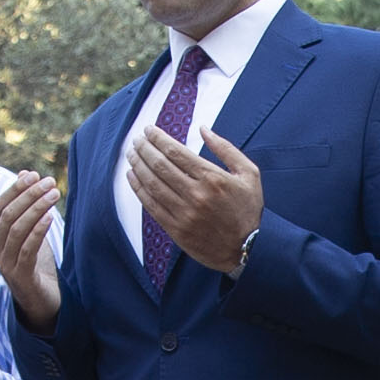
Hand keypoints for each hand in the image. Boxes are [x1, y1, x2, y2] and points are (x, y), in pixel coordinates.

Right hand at [0, 169, 63, 321]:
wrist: (42, 301)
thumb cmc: (36, 264)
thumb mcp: (31, 231)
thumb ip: (27, 205)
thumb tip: (26, 172)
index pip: (0, 206)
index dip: (16, 189)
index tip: (34, 175)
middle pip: (8, 215)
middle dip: (29, 195)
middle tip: (49, 182)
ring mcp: (5, 264)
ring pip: (16, 230)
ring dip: (36, 209)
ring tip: (54, 195)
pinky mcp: (20, 276)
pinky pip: (27, 249)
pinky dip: (38, 231)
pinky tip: (50, 217)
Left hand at [123, 125, 263, 272]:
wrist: (248, 249)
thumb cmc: (248, 209)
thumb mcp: (249, 174)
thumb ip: (226, 149)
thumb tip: (203, 129)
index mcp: (213, 178)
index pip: (176, 152)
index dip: (158, 138)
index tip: (149, 130)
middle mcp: (196, 194)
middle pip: (160, 165)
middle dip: (145, 149)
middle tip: (137, 139)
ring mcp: (184, 213)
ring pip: (152, 184)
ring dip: (138, 166)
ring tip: (131, 154)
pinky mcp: (176, 229)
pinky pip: (151, 206)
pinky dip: (138, 189)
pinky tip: (132, 177)